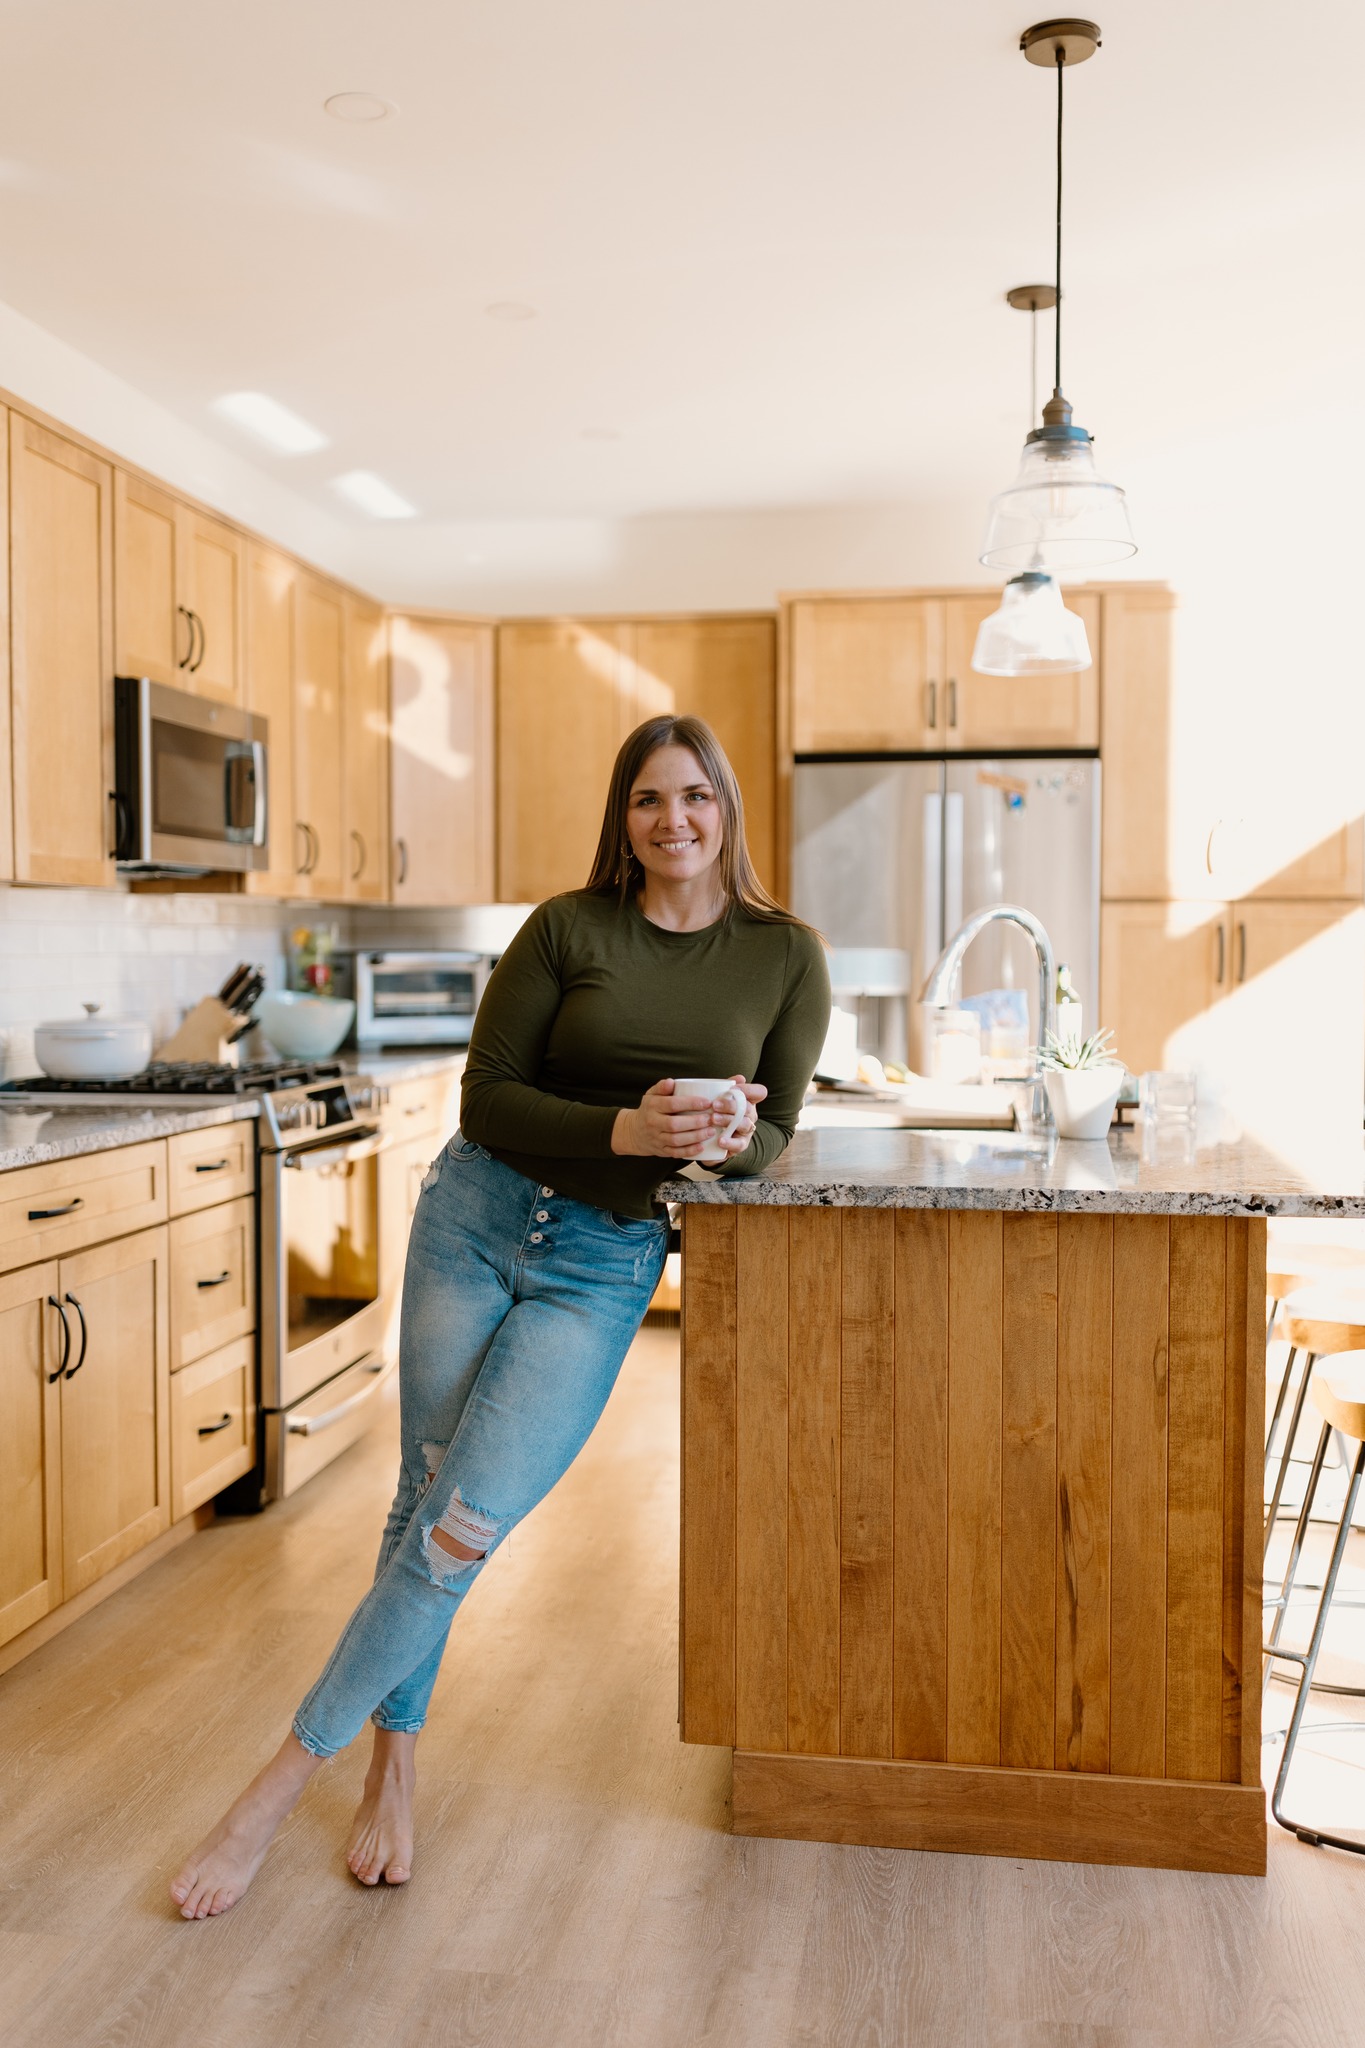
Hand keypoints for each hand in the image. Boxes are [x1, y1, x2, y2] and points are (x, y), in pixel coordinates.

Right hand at [611, 1077, 766, 1159]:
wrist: (632, 1134)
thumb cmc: (648, 1109)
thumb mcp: (652, 1094)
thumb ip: (663, 1087)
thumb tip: (673, 1080)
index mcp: (653, 1107)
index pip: (673, 1104)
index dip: (691, 1103)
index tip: (708, 1100)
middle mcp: (655, 1124)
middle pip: (678, 1124)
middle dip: (699, 1121)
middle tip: (717, 1116)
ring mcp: (659, 1141)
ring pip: (680, 1139)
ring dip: (699, 1135)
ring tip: (715, 1129)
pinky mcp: (663, 1152)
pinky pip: (679, 1152)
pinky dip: (693, 1149)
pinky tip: (706, 1144)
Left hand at [710, 1076, 765, 1158]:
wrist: (711, 1137)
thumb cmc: (717, 1111)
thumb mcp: (719, 1097)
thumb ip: (726, 1086)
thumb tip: (740, 1078)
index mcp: (748, 1100)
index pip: (759, 1092)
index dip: (749, 1090)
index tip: (733, 1089)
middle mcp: (751, 1115)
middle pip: (748, 1108)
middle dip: (731, 1105)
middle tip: (714, 1105)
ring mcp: (747, 1130)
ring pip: (744, 1124)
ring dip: (728, 1121)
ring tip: (714, 1119)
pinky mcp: (741, 1144)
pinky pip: (739, 1144)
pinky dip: (730, 1142)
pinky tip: (720, 1140)